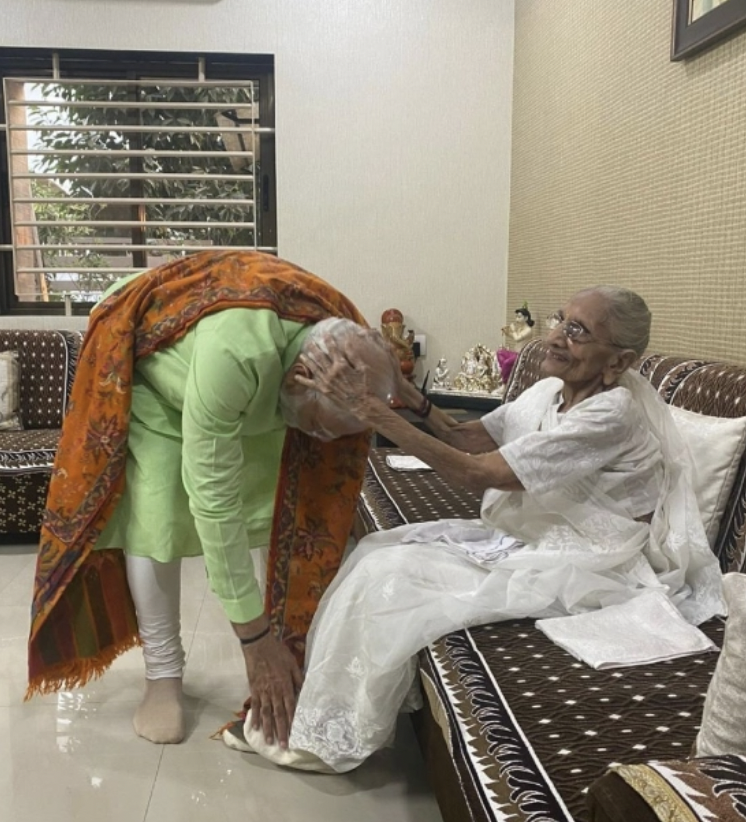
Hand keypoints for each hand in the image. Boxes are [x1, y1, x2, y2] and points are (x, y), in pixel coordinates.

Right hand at [242, 633, 303, 747]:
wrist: (259, 646)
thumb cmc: (278, 653)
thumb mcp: (292, 663)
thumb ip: (298, 678)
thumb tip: (303, 691)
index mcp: (285, 685)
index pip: (290, 707)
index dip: (293, 722)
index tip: (295, 734)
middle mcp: (274, 692)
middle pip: (278, 714)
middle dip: (281, 731)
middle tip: (283, 746)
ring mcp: (262, 692)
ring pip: (266, 714)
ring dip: (267, 729)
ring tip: (269, 742)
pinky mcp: (253, 689)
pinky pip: (254, 706)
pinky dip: (254, 717)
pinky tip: (254, 728)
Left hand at [296, 338, 374, 419]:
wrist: (361, 403)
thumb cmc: (364, 385)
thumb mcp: (362, 368)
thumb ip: (353, 355)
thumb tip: (348, 342)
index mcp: (341, 365)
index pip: (333, 349)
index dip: (328, 340)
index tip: (325, 333)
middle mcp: (331, 372)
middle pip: (320, 357)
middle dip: (314, 348)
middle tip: (309, 342)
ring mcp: (326, 381)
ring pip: (314, 368)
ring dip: (307, 361)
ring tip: (302, 354)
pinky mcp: (323, 390)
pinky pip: (311, 384)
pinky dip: (303, 380)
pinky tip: (296, 377)